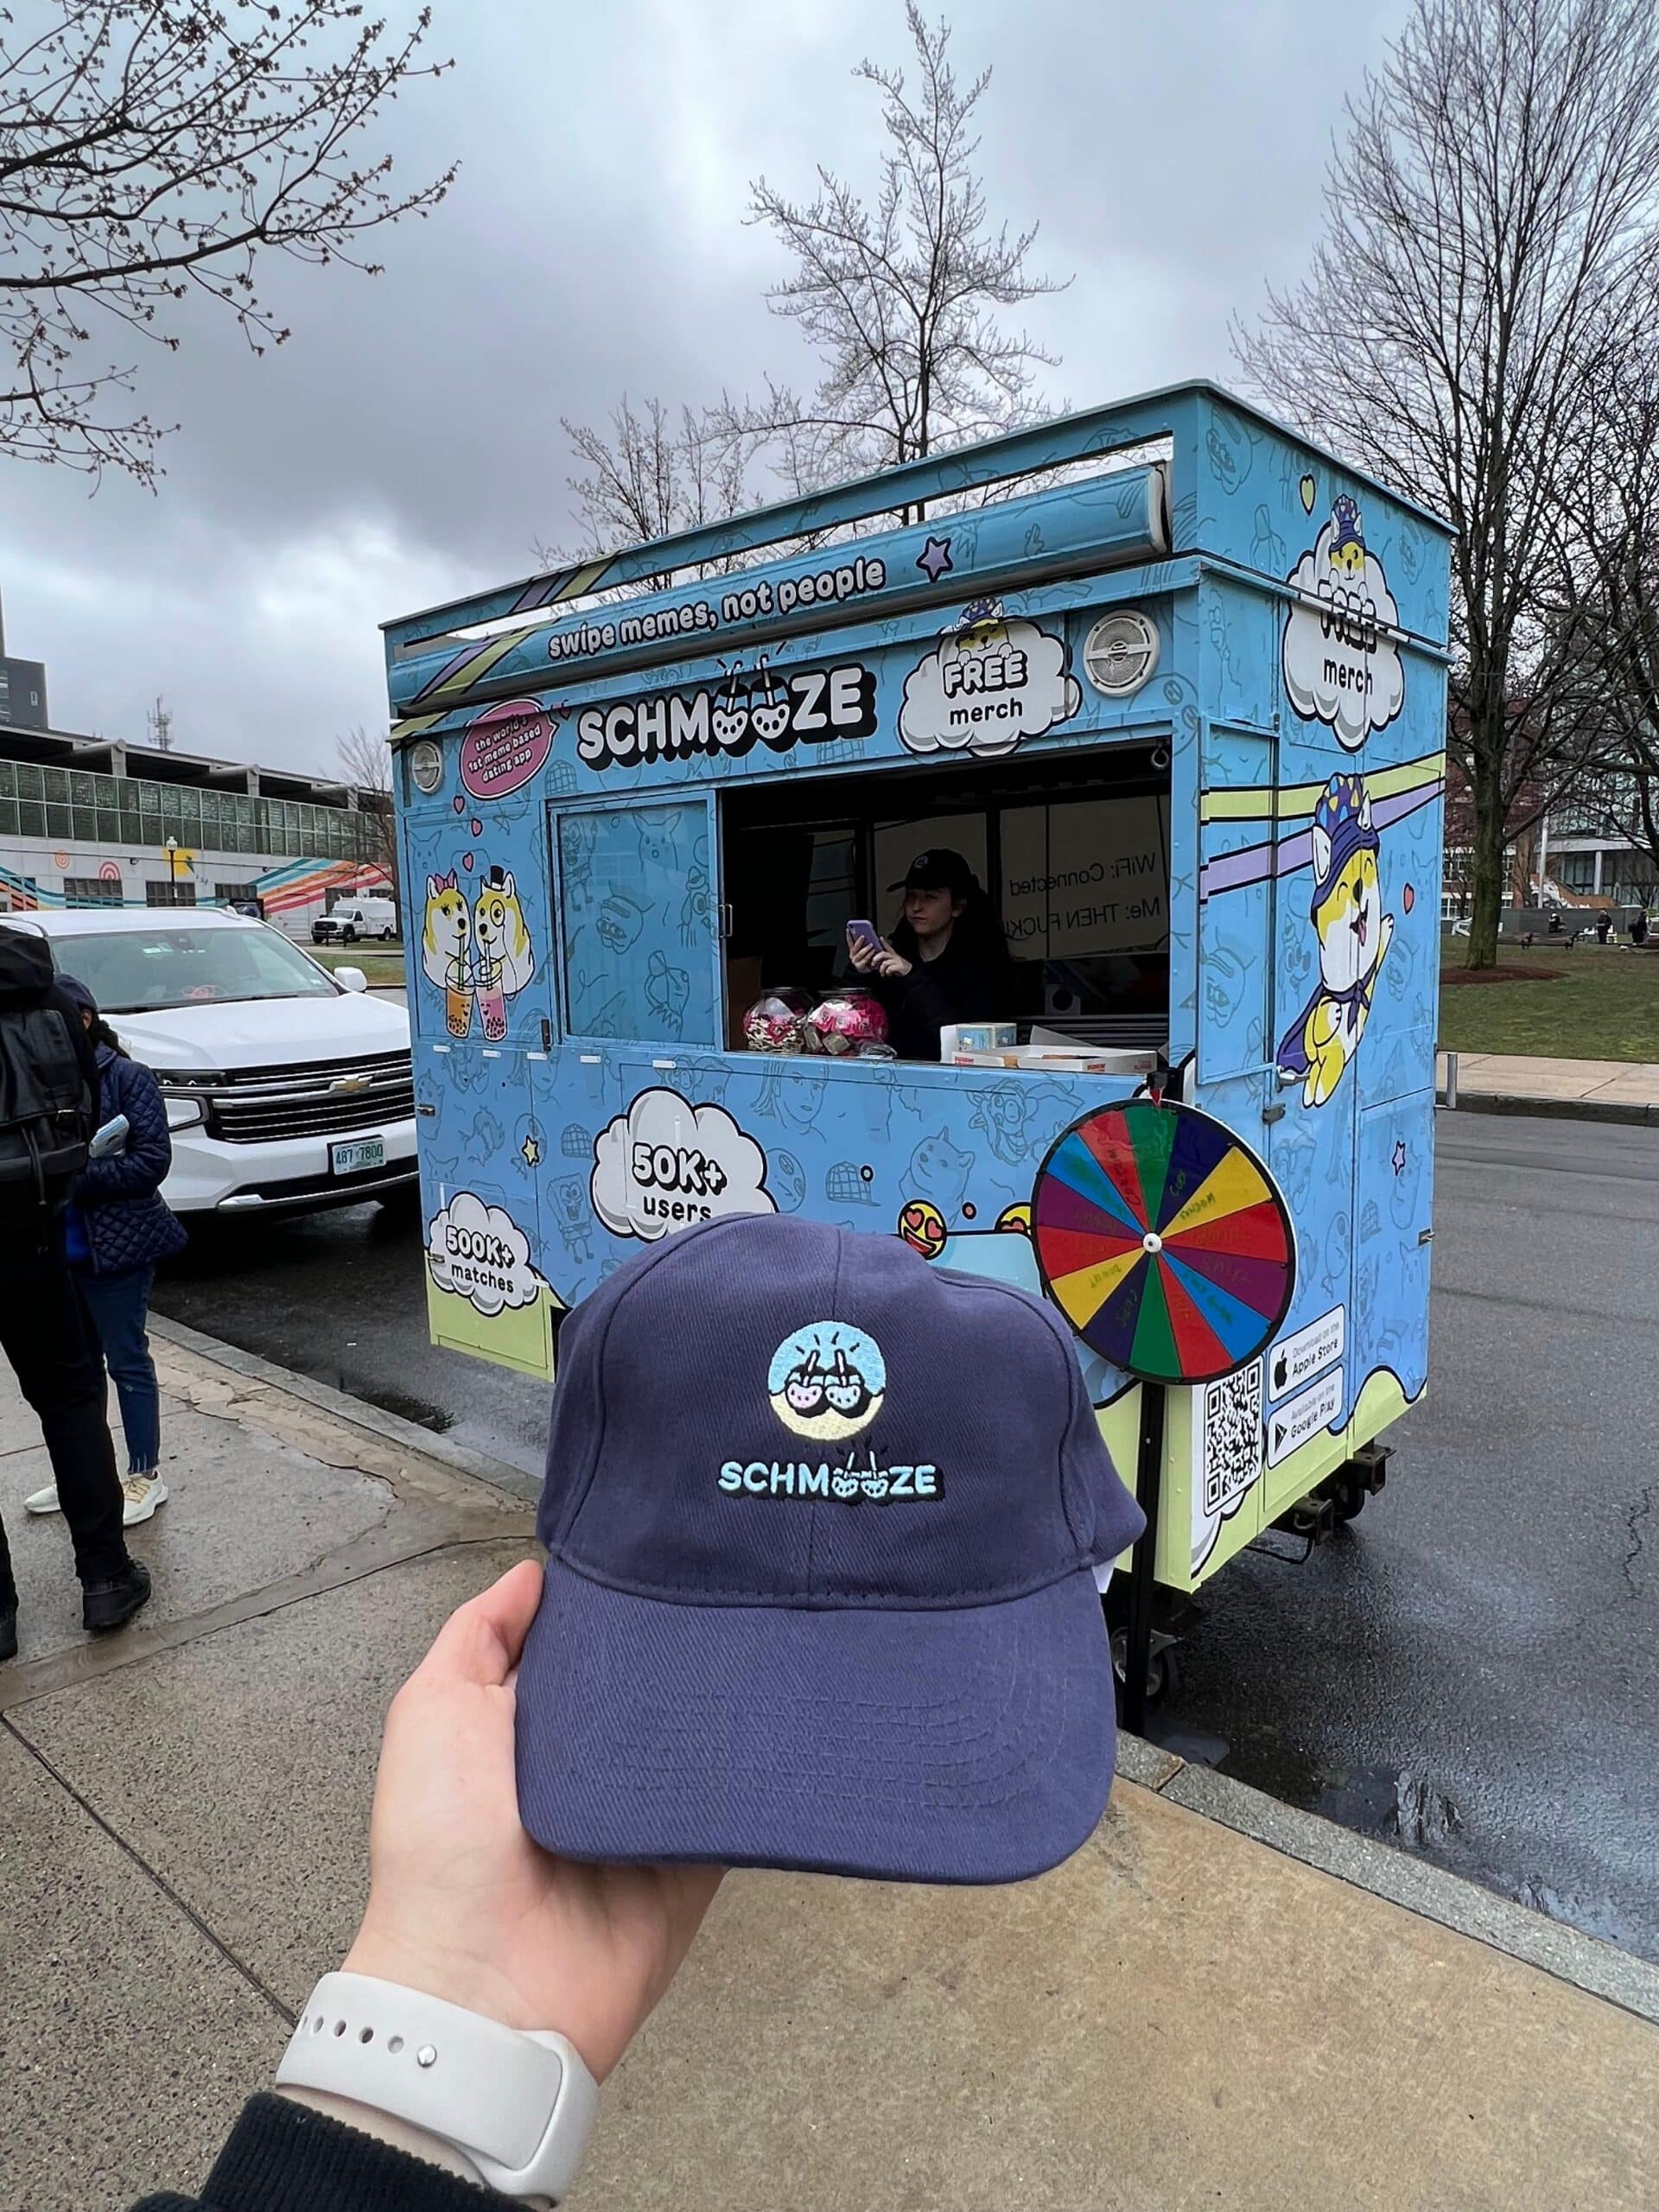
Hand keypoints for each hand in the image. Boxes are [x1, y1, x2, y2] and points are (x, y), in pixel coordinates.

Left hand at [341, 1559, 723, 2079]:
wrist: (483, 1980)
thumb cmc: (441, 1843)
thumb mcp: (432, 1710)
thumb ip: (479, 1635)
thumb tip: (534, 1573)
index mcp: (529, 1724)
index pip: (586, 1643)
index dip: (615, 1599)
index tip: (661, 1547)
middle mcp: (591, 1763)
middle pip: (650, 1680)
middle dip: (679, 1637)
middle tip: (728, 1577)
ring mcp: (645, 1811)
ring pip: (700, 1734)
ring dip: (725, 1696)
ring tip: (770, 1625)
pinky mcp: (693, 1857)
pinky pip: (735, 1803)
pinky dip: (755, 1770)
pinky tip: (784, 1713)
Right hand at [846, 932, 876, 972]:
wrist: (867, 971)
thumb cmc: (867, 959)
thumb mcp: (865, 950)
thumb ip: (865, 944)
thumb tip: (869, 935)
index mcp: (853, 950)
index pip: (849, 941)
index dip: (848, 935)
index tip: (849, 929)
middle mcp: (853, 955)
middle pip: (855, 947)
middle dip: (859, 941)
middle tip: (863, 936)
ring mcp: (855, 961)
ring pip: (860, 953)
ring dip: (866, 948)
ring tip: (871, 945)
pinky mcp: (859, 966)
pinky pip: (864, 960)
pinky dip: (869, 955)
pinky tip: (873, 952)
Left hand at [872, 940, 910, 977]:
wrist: (910, 972)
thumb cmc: (899, 967)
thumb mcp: (892, 962)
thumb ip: (885, 960)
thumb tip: (875, 961)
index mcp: (892, 954)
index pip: (887, 946)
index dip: (884, 942)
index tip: (880, 938)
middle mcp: (894, 956)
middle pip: (883, 954)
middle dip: (876, 958)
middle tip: (873, 964)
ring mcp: (897, 961)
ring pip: (885, 963)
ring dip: (881, 969)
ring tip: (882, 973)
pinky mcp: (899, 966)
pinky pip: (890, 968)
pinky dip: (887, 972)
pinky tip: (888, 974)